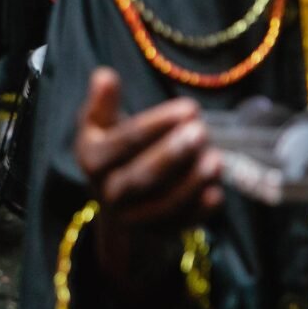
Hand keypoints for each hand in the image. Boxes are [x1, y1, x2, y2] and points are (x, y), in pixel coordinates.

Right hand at [75, 69, 222, 292]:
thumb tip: (104, 75)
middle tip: (202, 132)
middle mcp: (107, 192)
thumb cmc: (115, 151)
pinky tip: (216, 193)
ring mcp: (132, 217)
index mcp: (90, 159)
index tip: (189, 108)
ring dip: (191, 183)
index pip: (123, 142)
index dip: (155, 125)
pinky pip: (178, 225)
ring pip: (162, 204)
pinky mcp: (156, 233)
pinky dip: (198, 212)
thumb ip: (103, 103)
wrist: (118, 201)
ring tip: (217, 159)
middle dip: (173, 155)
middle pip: (140, 177)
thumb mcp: (101, 126)